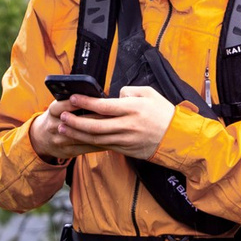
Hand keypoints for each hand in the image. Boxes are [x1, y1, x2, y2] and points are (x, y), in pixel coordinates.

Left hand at [31, 85, 176, 159]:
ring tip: (64, 129)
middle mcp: (127, 125)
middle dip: (75, 122)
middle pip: (95, 125)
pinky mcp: (125, 149)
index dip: (85, 102)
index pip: (103, 106)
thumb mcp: (150, 93)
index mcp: (133, 108)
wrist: (177, 137)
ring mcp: (125, 139)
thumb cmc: (163, 113)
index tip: (73, 98)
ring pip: (96, 138)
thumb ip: (129, 91)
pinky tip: (78, 138)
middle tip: (63, 117)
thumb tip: (114, 94)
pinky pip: (103, 146)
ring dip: (77, 134)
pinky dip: (88, 143)